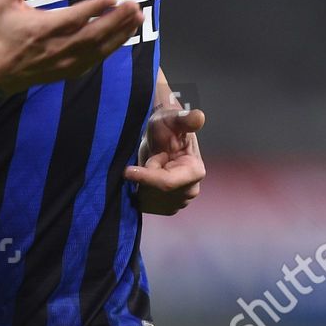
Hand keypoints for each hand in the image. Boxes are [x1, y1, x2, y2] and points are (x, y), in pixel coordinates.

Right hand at [0, 0, 144, 95]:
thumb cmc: (3, 32)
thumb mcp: (4, 2)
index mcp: (43, 29)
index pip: (74, 18)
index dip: (94, 9)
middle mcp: (58, 47)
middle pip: (94, 34)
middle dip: (117, 20)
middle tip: (135, 5)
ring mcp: (67, 62)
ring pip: (100, 48)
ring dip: (121, 33)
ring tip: (138, 17)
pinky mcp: (71, 70)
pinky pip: (97, 58)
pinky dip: (113, 46)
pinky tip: (125, 34)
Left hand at [124, 97, 204, 215]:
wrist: (159, 138)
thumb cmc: (166, 126)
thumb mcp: (172, 118)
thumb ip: (184, 119)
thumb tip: (199, 117)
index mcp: (195, 171)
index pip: (167, 183)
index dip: (146, 177)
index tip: (127, 170)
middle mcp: (190, 191)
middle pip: (156, 193)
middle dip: (145, 176)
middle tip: (150, 157)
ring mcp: (179, 202)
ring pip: (149, 200)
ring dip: (142, 183)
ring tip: (151, 165)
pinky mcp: (166, 208)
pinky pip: (145, 205)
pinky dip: (140, 191)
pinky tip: (146, 177)